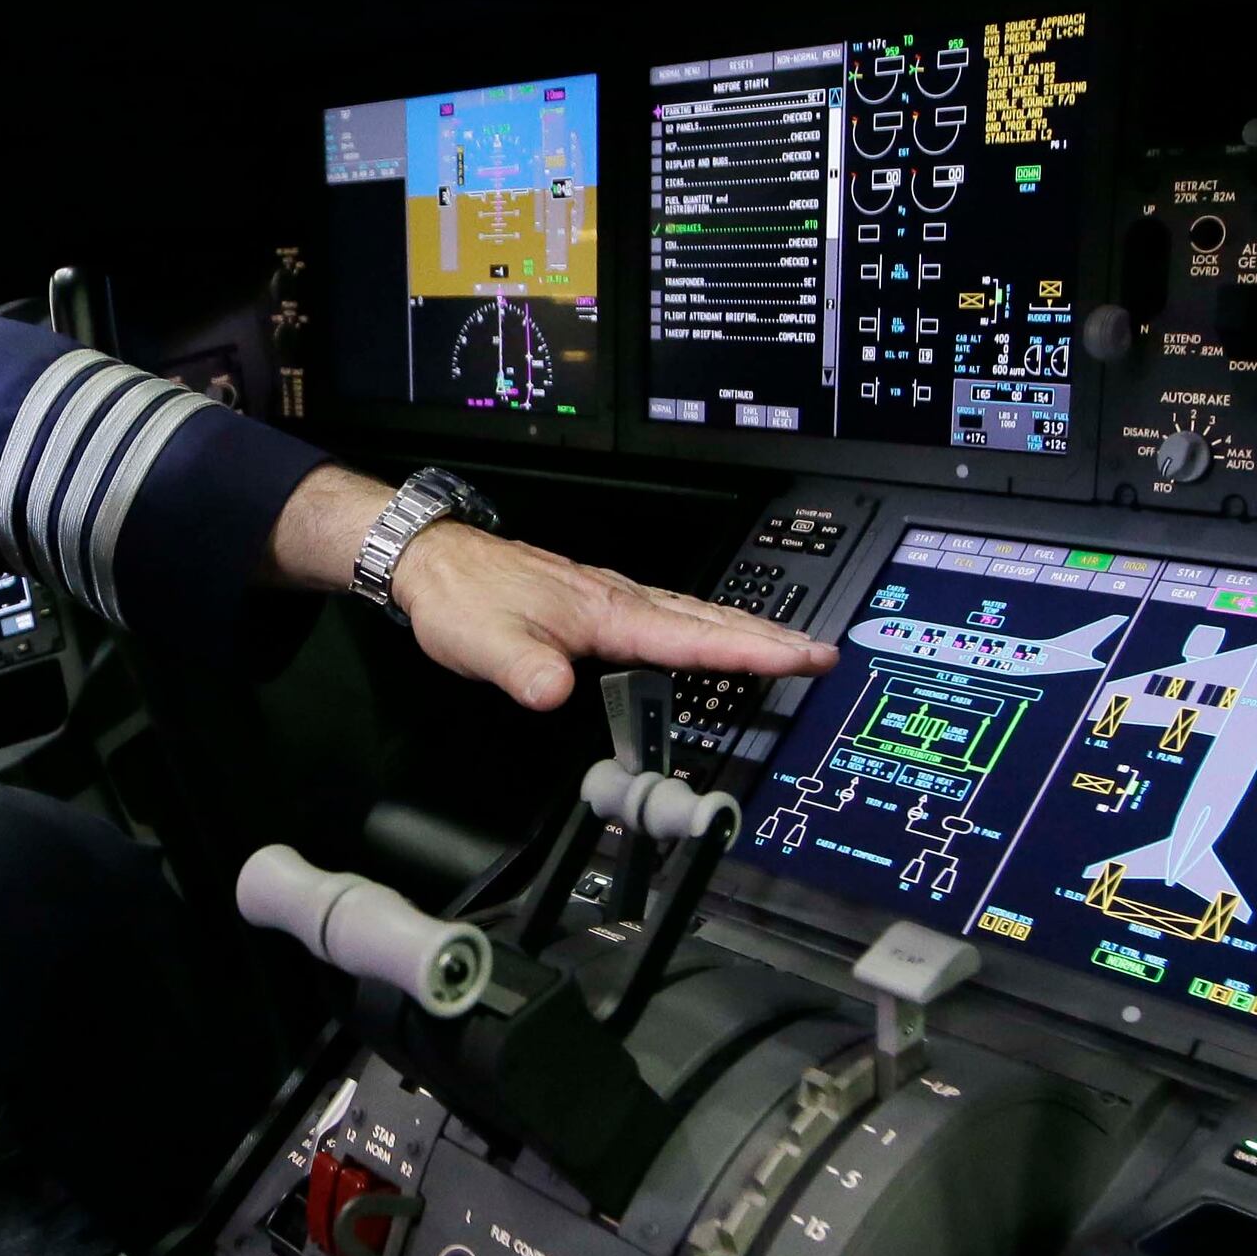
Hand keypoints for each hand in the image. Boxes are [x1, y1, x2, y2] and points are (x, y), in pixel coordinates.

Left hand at [387, 521, 835, 711]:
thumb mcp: (488, 645)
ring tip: (788, 644)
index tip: (801, 657)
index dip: (751, 651)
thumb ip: (526, 672)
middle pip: (710, 619)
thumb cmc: (463, 597)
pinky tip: (708, 631)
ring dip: (744, 629)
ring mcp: (611, 598)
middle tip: (822, 652)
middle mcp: (618, 600)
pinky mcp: (597, 602)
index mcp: (607, 612)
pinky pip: (669, 613)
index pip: (693, 636)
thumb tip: (557, 694)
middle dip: (770, 638)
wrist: (434, 561)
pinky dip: (705, 623)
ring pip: (694, 613)